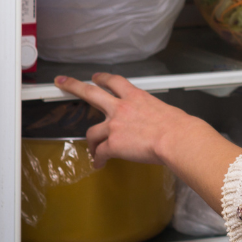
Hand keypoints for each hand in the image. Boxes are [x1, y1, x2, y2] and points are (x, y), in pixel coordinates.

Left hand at [54, 73, 204, 168]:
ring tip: (93, 150)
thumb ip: (152, 113)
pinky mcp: (113, 144)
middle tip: (62, 82)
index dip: (103, 78)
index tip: (96, 78)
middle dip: (73, 86)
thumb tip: (155, 123)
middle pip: (91, 93)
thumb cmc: (179, 127)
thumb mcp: (165, 110)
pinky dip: (98, 160)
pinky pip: (100, 153)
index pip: (115, 82)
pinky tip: (100, 164)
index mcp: (136, 97)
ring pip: (91, 132)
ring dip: (91, 142)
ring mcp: (114, 126)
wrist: (176, 138)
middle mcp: (121, 108)